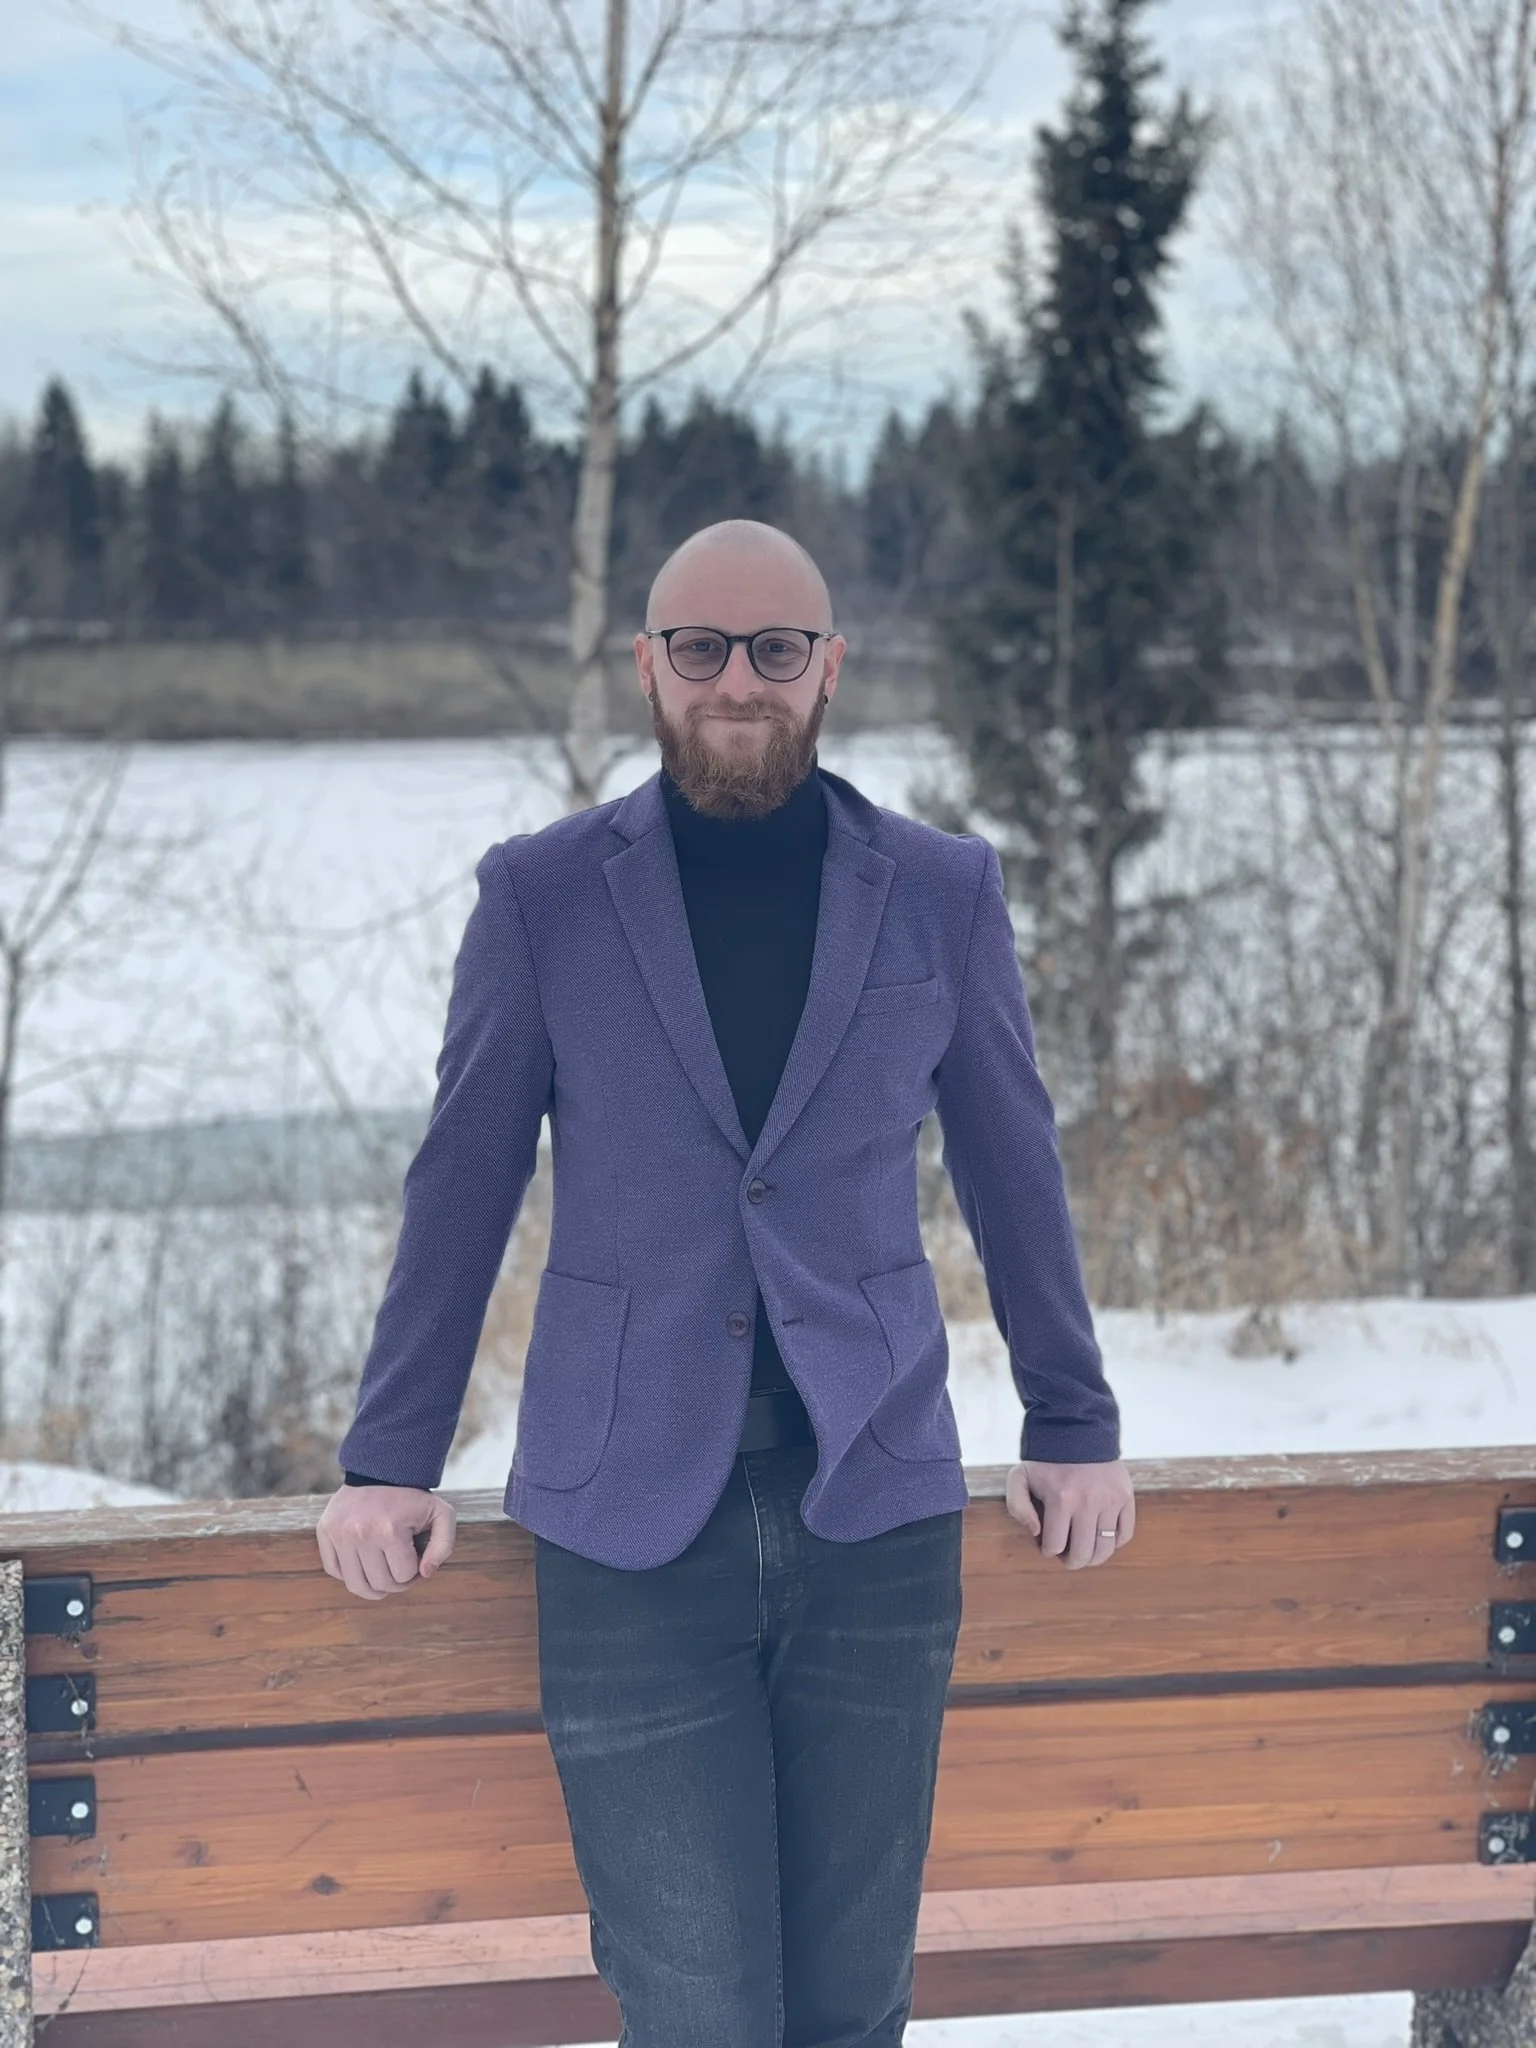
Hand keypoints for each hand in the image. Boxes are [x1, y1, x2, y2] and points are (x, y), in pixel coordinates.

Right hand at [315, 1482, 456, 1600]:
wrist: (380, 1470)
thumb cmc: (413, 1497)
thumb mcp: (441, 1514)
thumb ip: (444, 1546)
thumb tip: (426, 1573)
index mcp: (390, 1530)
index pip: (403, 1576)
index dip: (414, 1571)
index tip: (416, 1558)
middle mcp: (360, 1534)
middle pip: (380, 1584)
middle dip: (396, 1582)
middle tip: (401, 1568)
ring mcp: (339, 1534)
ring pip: (356, 1585)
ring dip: (373, 1586)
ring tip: (384, 1574)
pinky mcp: (325, 1531)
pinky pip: (334, 1571)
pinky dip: (350, 1574)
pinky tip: (364, 1563)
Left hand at [1004, 1458, 1133, 1569]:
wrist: (1078, 1430)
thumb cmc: (1046, 1459)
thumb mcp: (1020, 1476)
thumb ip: (1017, 1506)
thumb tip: (1036, 1532)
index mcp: (1060, 1499)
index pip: (1054, 1546)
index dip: (1049, 1551)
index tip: (1048, 1546)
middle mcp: (1088, 1503)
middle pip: (1082, 1553)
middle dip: (1072, 1562)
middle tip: (1068, 1558)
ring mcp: (1110, 1501)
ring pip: (1105, 1548)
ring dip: (1094, 1558)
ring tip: (1086, 1553)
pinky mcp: (1126, 1497)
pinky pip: (1125, 1534)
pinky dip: (1114, 1543)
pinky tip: (1103, 1539)